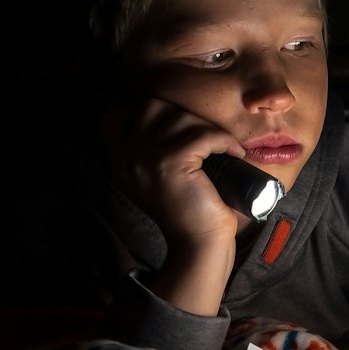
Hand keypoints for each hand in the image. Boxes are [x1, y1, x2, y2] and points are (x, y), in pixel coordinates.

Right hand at [98, 97, 246, 313]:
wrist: (197, 244)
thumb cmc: (186, 207)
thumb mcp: (153, 176)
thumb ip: (147, 148)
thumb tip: (167, 110)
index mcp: (118, 160)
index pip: (115, 115)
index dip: (147, 110)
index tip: (174, 125)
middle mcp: (125, 157)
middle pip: (153, 105)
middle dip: (184, 114)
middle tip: (204, 135)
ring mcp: (145, 158)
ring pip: (182, 118)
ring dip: (208, 128)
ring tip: (221, 146)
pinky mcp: (171, 163)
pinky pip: (204, 134)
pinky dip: (224, 140)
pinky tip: (233, 153)